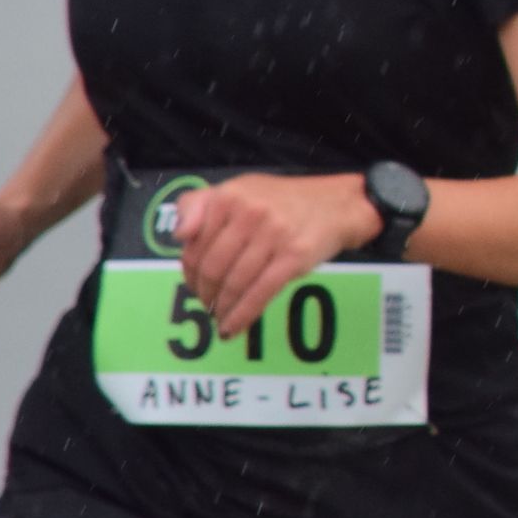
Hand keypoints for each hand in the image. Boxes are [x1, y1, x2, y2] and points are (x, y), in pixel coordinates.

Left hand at [173, 174, 381, 339]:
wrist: (338, 204)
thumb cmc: (283, 201)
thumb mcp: (238, 189)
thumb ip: (198, 205)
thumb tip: (179, 236)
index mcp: (229, 196)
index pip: (194, 247)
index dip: (188, 274)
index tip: (193, 287)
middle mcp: (250, 212)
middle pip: (212, 268)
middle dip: (205, 294)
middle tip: (207, 305)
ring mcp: (274, 234)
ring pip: (234, 283)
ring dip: (222, 308)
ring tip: (220, 318)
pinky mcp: (294, 255)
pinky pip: (260, 292)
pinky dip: (243, 315)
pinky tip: (233, 328)